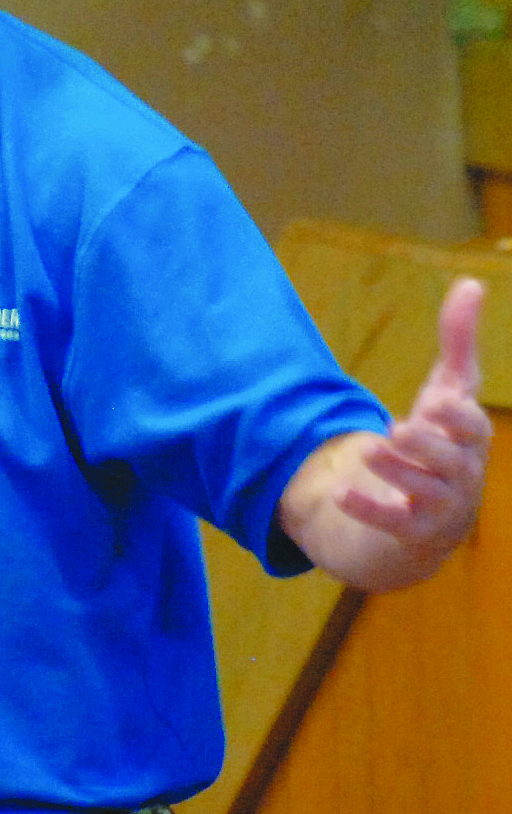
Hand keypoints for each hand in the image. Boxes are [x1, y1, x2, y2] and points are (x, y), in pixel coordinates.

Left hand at [337, 276, 490, 558]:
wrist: (427, 512)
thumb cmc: (443, 440)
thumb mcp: (448, 390)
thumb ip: (458, 341)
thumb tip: (472, 282)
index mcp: (470, 440)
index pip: (473, 428)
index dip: (458, 417)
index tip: (438, 400)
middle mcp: (462, 476)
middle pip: (450, 461)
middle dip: (427, 445)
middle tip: (400, 429)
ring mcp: (439, 508)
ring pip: (423, 492)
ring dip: (396, 471)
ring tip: (368, 447)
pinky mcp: (410, 531)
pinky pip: (392, 524)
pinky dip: (366, 509)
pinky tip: (339, 492)